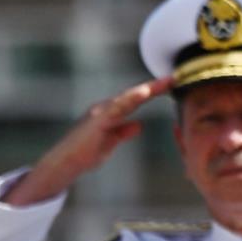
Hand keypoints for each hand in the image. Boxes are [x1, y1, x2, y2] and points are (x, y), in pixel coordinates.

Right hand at [3, 76, 175, 206]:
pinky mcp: (96, 121)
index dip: (154, 91)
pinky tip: (142, 94)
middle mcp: (106, 108)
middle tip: (175, 77)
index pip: (136, 99)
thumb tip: (138, 125)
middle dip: (155, 86)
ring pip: (126, 98)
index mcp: (111, 112)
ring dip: (145, 90)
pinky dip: (129, 99)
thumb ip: (123, 132)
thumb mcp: (111, 142)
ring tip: (162, 83)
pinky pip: (116, 108)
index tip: (173, 83)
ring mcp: (100, 113)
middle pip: (134, 95)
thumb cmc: (87, 152)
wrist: (66, 163)